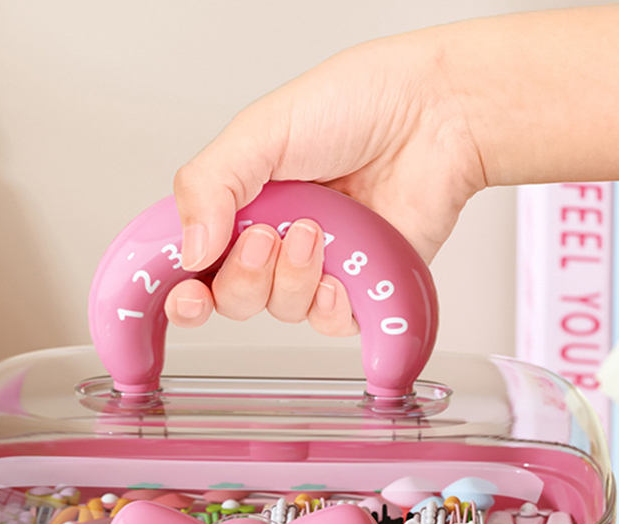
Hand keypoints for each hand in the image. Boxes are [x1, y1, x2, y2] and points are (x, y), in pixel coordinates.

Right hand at [164, 31, 486, 335]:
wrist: (434, 117)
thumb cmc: (358, 105)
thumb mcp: (261, 132)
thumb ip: (209, 186)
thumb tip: (189, 251)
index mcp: (241, 203)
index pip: (195, 264)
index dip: (184, 290)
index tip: (186, 293)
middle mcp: (274, 240)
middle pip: (233, 298)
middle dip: (243, 277)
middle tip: (265, 239)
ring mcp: (316, 267)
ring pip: (280, 309)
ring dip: (293, 277)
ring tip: (316, 230)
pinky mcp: (358, 289)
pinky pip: (328, 323)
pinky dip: (330, 303)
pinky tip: (341, 271)